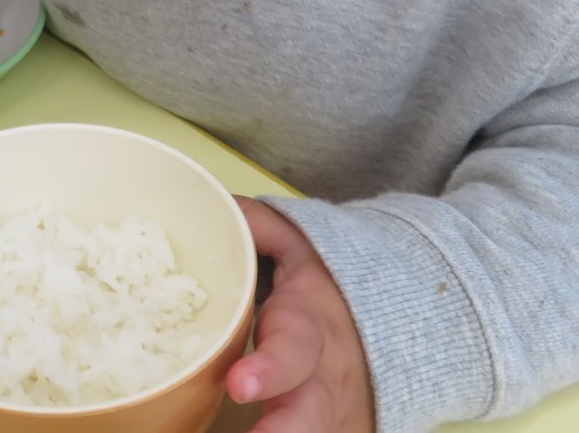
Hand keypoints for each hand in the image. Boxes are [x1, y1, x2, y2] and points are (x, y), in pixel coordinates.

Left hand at [227, 198, 374, 432]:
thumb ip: (259, 225)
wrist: (400, 324)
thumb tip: (216, 206)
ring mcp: (332, 422)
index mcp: (310, 331)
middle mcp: (323, 385)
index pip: (292, 351)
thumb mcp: (302, 243)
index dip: (268, 371)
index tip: (238, 384)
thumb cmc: (330, 285)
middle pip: (306, 423)